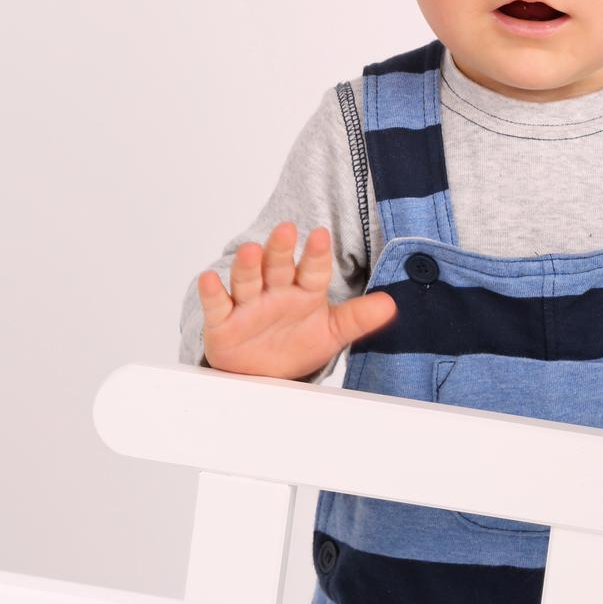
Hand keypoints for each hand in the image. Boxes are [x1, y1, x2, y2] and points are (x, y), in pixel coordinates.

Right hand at [198, 222, 397, 379]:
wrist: (264, 375)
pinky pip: (217, 304)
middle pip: (278, 266)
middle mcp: (275, 290)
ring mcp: (248, 303)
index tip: (321, 235)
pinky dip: (212, 292)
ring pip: (248, 280)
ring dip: (248, 265)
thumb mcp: (332, 332)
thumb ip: (359, 318)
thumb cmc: (297, 344)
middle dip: (280, 249)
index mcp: (304, 290)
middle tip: (286, 229)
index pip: (313, 269)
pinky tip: (210, 278)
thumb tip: (392, 304)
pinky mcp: (223, 321)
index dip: (316, 254)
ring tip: (252, 250)